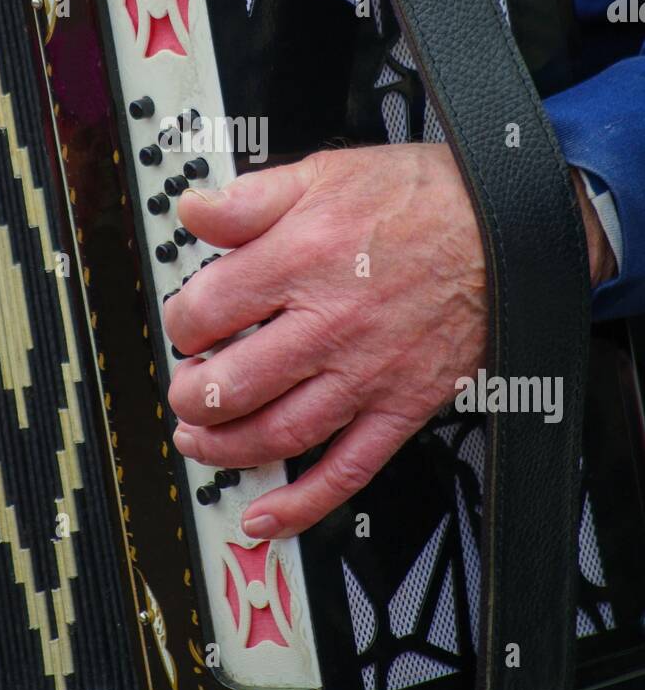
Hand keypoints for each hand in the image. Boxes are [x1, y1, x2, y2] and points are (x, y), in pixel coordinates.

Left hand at [164, 143, 488, 537]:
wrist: (506, 231)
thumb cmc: (421, 200)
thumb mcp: (325, 173)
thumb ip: (250, 199)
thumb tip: (193, 212)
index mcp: (300, 261)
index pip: (206, 310)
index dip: (182, 321)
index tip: (187, 324)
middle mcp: (328, 325)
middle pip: (231, 384)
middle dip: (190, 394)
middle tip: (184, 390)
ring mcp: (365, 375)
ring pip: (277, 433)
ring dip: (224, 448)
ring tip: (199, 440)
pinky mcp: (400, 409)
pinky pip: (347, 470)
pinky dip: (302, 504)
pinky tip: (266, 516)